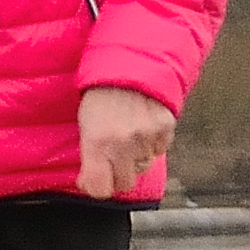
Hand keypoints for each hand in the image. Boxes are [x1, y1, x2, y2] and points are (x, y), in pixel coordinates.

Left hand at [75, 86, 175, 202]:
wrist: (130, 60)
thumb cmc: (100, 90)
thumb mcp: (85, 121)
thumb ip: (90, 152)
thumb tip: (90, 179)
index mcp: (97, 142)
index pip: (99, 189)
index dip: (94, 186)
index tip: (91, 179)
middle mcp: (123, 144)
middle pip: (125, 183)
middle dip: (116, 174)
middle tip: (111, 158)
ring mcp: (146, 137)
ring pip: (144, 166)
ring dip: (136, 158)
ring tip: (127, 135)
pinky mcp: (165, 129)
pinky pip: (159, 149)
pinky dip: (152, 143)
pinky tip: (142, 126)